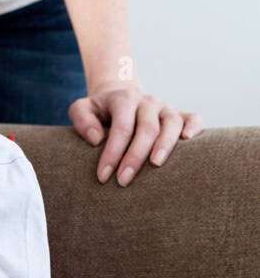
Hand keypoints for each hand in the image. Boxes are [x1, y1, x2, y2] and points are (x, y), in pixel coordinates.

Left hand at [68, 80, 203, 185]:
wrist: (120, 96)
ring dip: (165, 144)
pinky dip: (195, 127)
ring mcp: (166, 107)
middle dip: (135, 156)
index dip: (112, 152)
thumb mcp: (82, 109)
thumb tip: (96, 139)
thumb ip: (82, 119)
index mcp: (124, 99)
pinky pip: (194, 118)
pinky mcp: (180, 114)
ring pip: (172, 123)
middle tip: (123, 181)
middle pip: (147, 128)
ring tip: (156, 165)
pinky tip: (189, 141)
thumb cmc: (99, 111)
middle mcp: (147, 102)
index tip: (103, 176)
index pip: (121, 127)